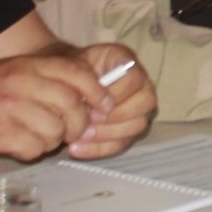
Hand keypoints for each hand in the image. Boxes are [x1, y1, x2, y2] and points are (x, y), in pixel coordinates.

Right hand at [0, 53, 107, 162]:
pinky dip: (33, 150)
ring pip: (56, 130)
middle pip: (72, 105)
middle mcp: (22, 84)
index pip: (77, 73)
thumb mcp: (13, 71)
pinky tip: (20, 144)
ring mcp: (11, 109)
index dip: (97, 91)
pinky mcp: (1, 135)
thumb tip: (88, 93)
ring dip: (53, 139)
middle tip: (73, 131)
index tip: (105, 106)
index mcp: (28, 65)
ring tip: (38, 135)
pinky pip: (36, 148)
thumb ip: (48, 77)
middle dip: (79, 123)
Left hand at [66, 44, 155, 159]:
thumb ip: (83, 75)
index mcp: (128, 63)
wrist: (65, 84)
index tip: (94, 102)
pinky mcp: (128, 129)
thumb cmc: (71, 72)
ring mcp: (138, 108)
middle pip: (145, 103)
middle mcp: (141, 85)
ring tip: (81, 135)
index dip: (117, 92)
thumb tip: (90, 96)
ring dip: (107, 134)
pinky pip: (122, 143)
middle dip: (115, 115)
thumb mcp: (74, 64)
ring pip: (137, 125)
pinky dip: (99, 148)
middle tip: (89, 120)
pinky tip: (77, 148)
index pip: (136, 77)